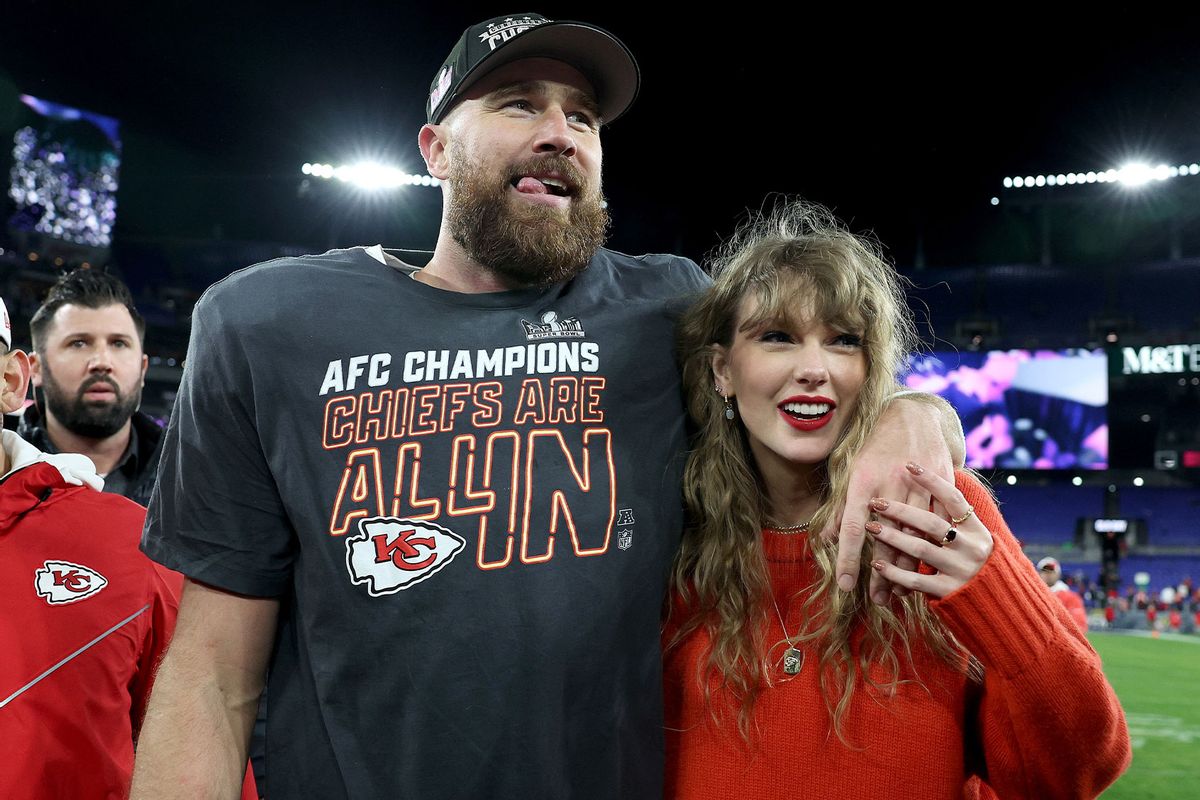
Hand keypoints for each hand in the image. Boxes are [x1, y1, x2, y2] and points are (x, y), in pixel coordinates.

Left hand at [826, 395, 955, 602]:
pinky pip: (937, 524)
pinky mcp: (940, 485)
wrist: (913, 417)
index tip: (846, 586)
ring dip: (906, 568)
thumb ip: (841, 508)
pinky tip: (924, 570)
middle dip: (881, 574)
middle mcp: (890, 485)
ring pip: (914, 536)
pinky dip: (931, 548)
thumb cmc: (875, 447)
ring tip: (897, 594)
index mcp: (863, 482)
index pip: (853, 528)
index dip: (849, 559)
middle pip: (886, 539)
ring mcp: (917, 486)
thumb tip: (827, 540)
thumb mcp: (852, 473)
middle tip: (876, 600)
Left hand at [865, 462, 992, 598]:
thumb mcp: (973, 539)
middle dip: (900, 511)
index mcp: (976, 530)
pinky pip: (916, 580)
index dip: (932, 481)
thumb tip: (925, 491)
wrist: (999, 605)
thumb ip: (953, 521)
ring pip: (921, 549)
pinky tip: (877, 564)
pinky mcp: (950, 592)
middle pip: (931, 523)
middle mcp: (971, 547)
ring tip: (870, 528)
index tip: (909, 464)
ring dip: (892, 538)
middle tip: (876, 502)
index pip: (953, 498)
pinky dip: (895, 572)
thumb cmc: (976, 565)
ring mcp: (961, 570)